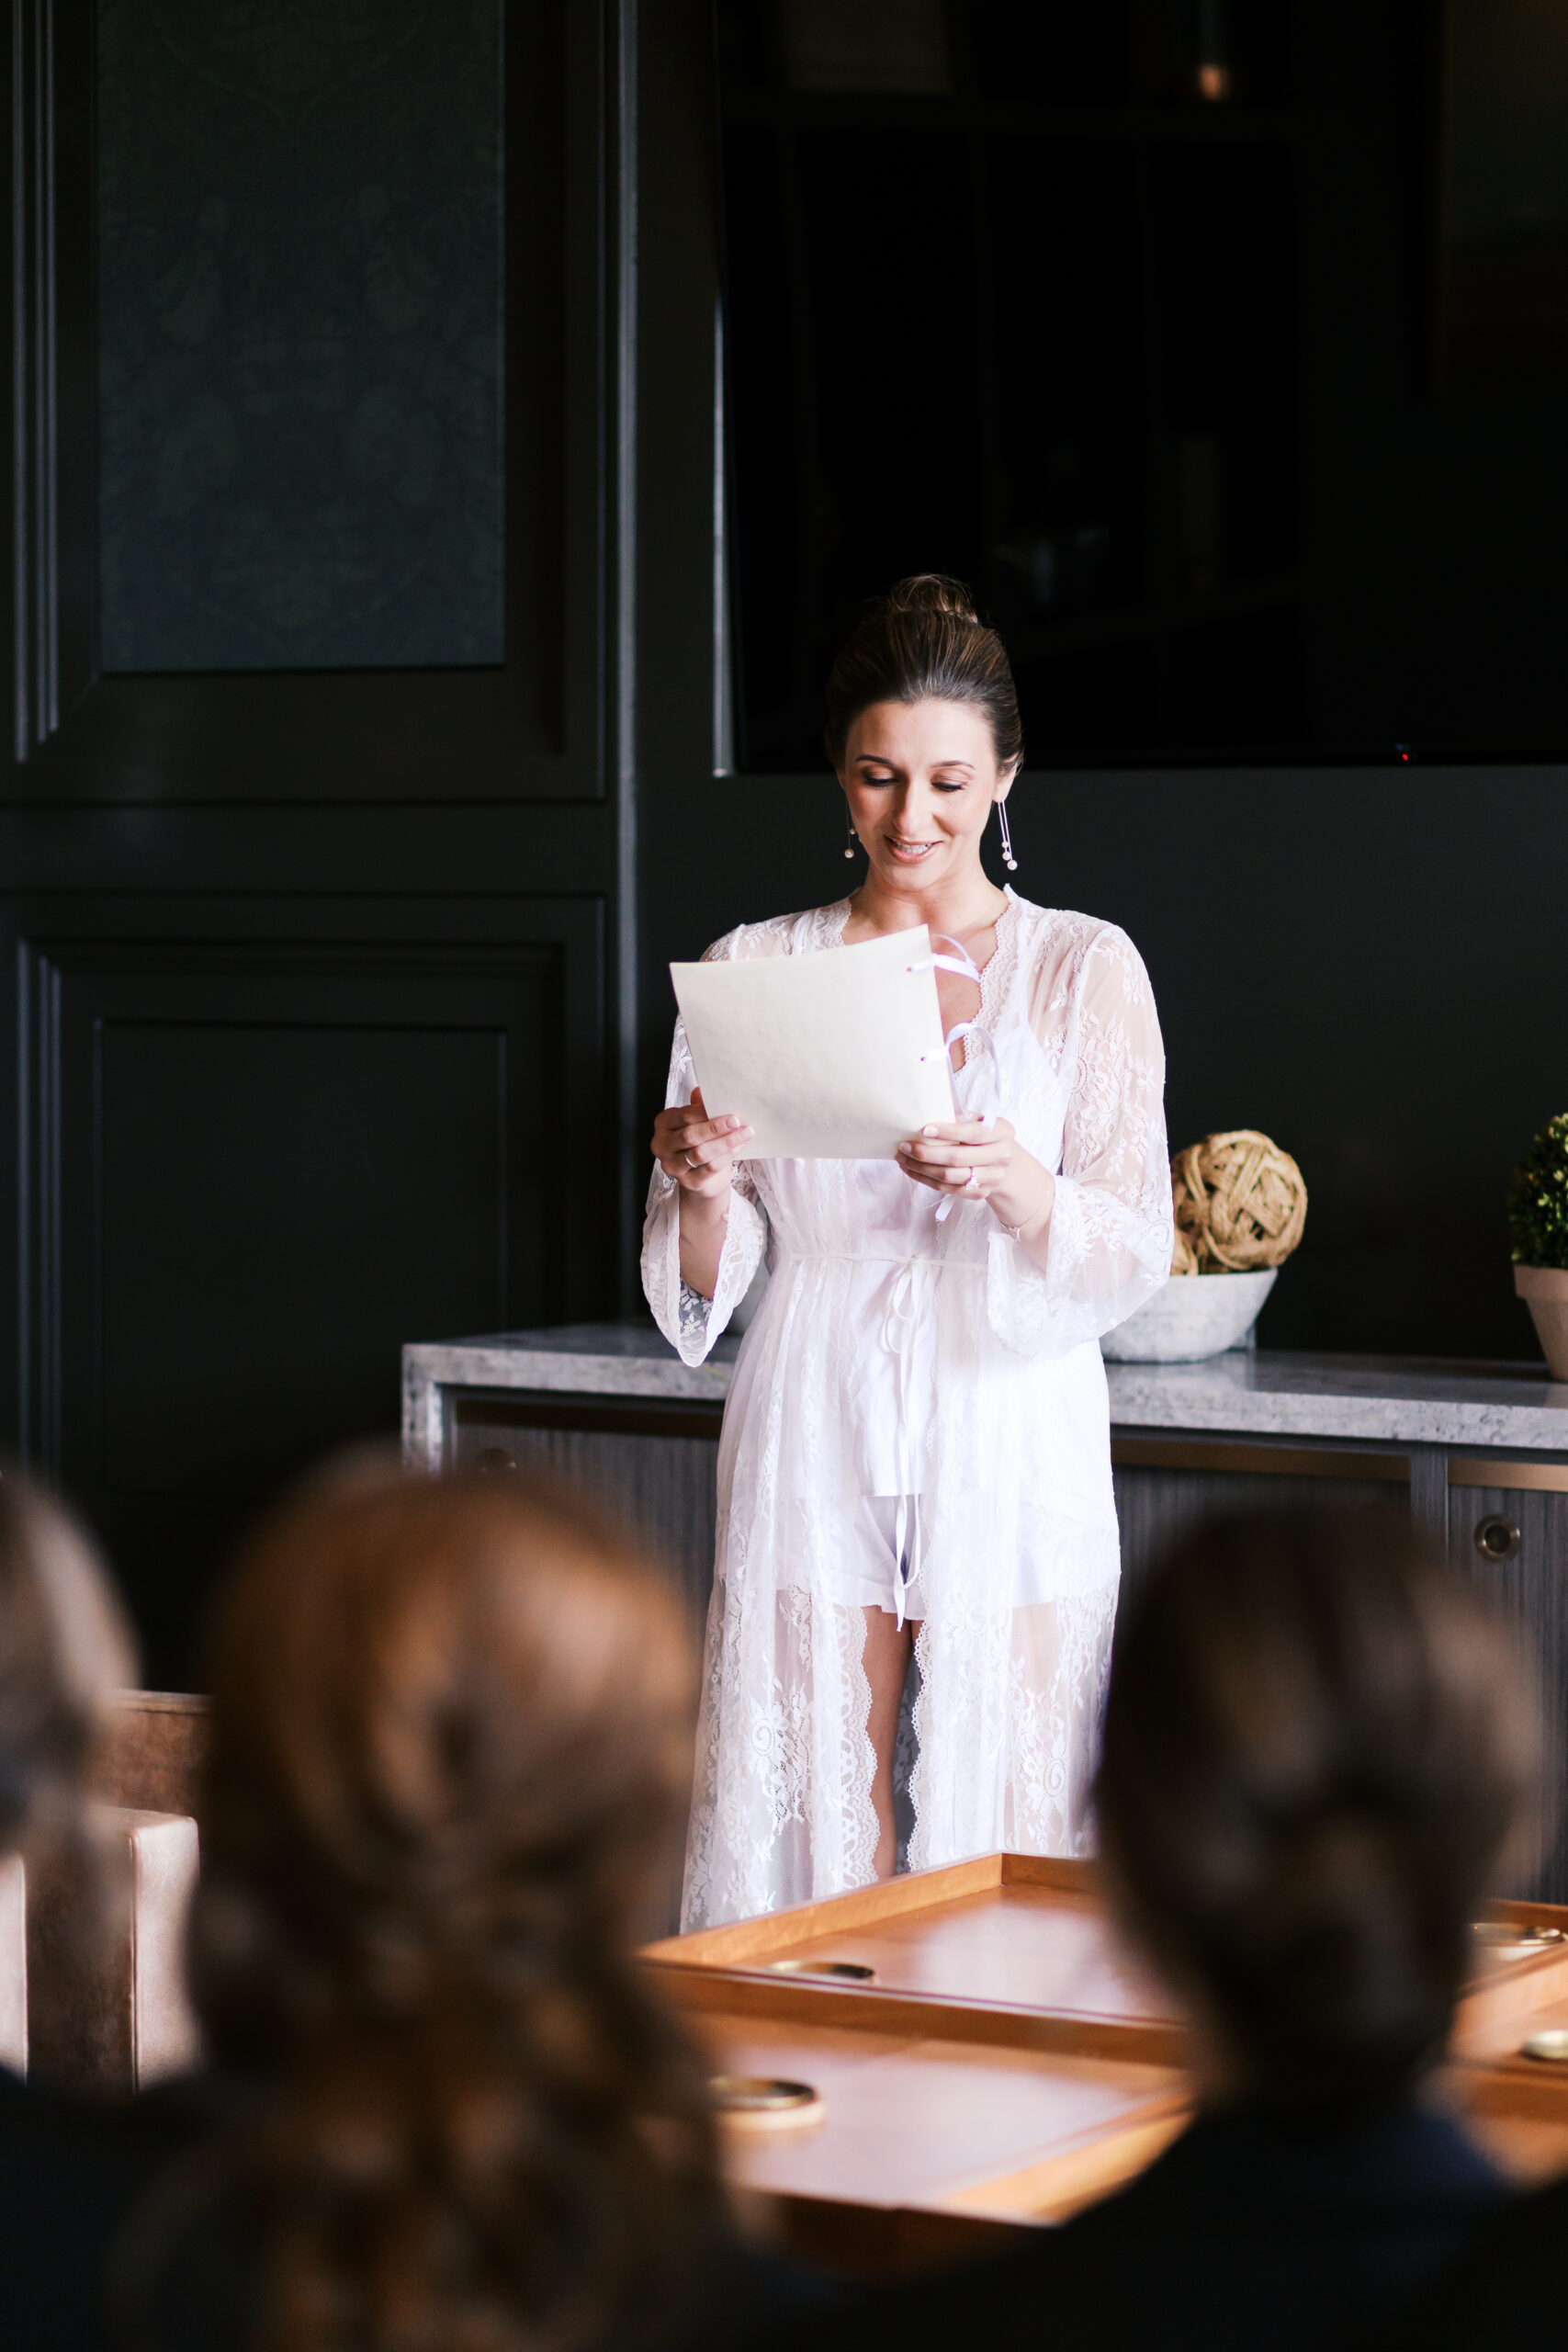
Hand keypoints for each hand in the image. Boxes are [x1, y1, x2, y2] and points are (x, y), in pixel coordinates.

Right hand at [651, 1088, 751, 1200]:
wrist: (704, 1178)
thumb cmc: (700, 1144)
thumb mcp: (699, 1122)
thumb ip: (700, 1106)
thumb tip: (706, 1090)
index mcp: (663, 1124)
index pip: (684, 1116)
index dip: (705, 1112)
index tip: (726, 1109)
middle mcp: (662, 1145)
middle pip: (690, 1135)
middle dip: (716, 1128)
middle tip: (736, 1121)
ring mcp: (673, 1166)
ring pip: (701, 1153)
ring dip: (726, 1142)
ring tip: (744, 1133)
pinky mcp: (688, 1182)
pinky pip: (710, 1168)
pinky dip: (727, 1156)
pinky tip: (739, 1147)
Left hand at [897, 1117, 1053, 1234]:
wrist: (1004, 1164)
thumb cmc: (984, 1136)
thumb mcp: (979, 1121)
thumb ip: (959, 1117)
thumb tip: (927, 1111)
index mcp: (1002, 1131)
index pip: (973, 1132)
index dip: (948, 1132)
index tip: (924, 1129)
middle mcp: (1001, 1155)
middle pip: (958, 1158)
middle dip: (927, 1152)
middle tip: (904, 1146)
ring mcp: (992, 1177)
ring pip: (950, 1176)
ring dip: (921, 1168)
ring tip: (903, 1159)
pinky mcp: (979, 1193)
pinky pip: (948, 1189)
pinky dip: (926, 1180)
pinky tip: (912, 1170)